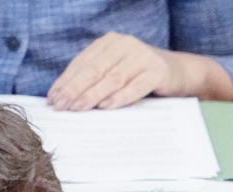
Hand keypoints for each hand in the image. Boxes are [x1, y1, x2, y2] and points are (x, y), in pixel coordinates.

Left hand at [48, 32, 189, 109]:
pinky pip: (135, 87)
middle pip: (95, 70)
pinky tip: (105, 107)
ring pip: (112, 78)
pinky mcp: (157, 71)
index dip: (66, 80)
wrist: (179, 73)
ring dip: (92, 95)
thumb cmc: (141, 75)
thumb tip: (66, 96)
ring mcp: (142, 56)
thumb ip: (97, 76)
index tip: (53, 97)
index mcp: (110, 42)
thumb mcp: (117, 70)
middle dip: (75, 89)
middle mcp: (125, 44)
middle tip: (61, 106)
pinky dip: (119, 98)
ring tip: (77, 108)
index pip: (83, 62)